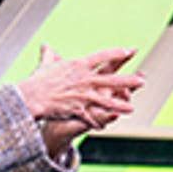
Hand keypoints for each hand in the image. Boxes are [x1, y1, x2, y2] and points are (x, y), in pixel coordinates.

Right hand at [17, 45, 143, 135]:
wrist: (31, 96)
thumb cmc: (38, 80)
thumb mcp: (46, 65)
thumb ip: (50, 55)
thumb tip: (45, 46)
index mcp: (79, 65)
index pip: (102, 56)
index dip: (116, 53)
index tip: (130, 50)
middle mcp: (84, 79)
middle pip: (112, 79)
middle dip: (128, 81)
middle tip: (142, 81)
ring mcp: (82, 95)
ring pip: (107, 101)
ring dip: (120, 105)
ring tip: (132, 109)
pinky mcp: (78, 109)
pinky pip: (92, 117)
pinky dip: (99, 122)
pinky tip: (106, 125)